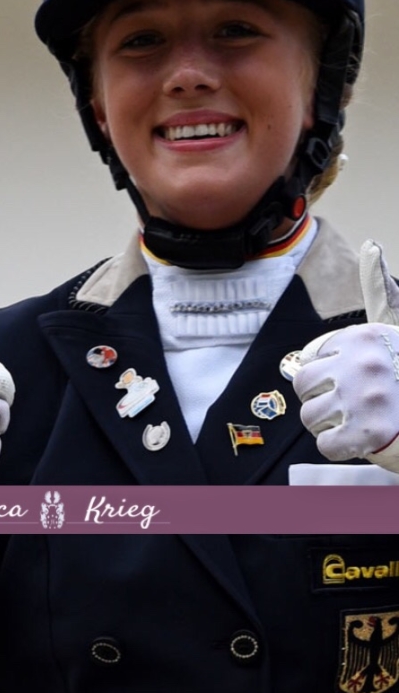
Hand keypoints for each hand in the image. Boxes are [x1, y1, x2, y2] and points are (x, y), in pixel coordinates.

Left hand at [293, 240, 398, 471]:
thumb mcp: (392, 325)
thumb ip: (379, 288)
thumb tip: (372, 246)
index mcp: (364, 337)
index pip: (312, 358)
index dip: (328, 374)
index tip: (352, 380)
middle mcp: (362, 365)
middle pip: (303, 386)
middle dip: (320, 399)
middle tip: (349, 404)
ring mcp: (364, 400)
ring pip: (311, 416)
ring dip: (329, 423)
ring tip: (355, 419)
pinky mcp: (367, 435)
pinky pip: (325, 444)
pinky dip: (338, 447)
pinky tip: (358, 439)